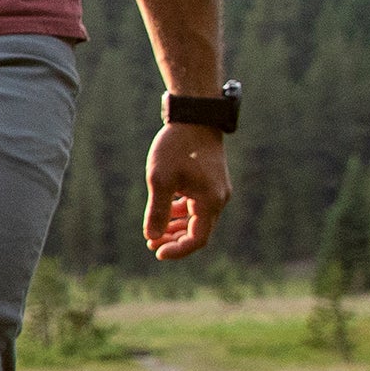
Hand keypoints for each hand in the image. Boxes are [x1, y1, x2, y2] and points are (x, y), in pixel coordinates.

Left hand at [145, 125, 228, 259]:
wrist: (195, 118)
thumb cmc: (176, 147)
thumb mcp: (160, 179)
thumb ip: (158, 210)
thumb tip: (152, 236)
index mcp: (211, 202)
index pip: (197, 239)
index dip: (177, 250)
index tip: (156, 252)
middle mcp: (219, 199)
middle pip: (198, 232)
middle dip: (174, 241)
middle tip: (150, 243)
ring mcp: (217, 191)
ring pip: (197, 220)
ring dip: (176, 228)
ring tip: (154, 232)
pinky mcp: (211, 183)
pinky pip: (197, 207)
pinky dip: (181, 213)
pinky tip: (164, 213)